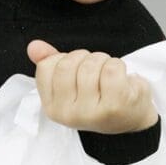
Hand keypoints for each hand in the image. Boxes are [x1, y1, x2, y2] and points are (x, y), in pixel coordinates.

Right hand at [27, 41, 157, 133]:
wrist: (132, 118)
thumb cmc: (100, 96)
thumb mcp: (72, 82)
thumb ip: (51, 63)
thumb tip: (34, 46)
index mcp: (52, 107)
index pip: (46, 66)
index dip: (65, 59)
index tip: (78, 71)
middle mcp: (67, 114)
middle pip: (68, 63)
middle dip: (86, 58)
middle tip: (97, 71)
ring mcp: (91, 113)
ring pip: (91, 64)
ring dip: (104, 61)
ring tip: (109, 76)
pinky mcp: (114, 106)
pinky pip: (112, 68)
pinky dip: (119, 66)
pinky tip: (123, 80)